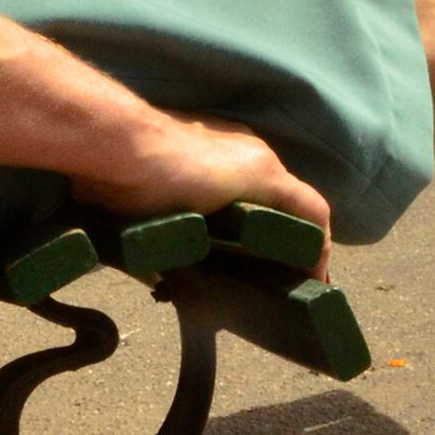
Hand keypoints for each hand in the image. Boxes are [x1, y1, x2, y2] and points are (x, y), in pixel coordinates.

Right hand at [72, 110, 334, 273]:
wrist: (120, 148)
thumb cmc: (120, 178)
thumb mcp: (145, 216)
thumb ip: (159, 242)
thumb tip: (160, 282)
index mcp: (213, 160)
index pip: (251, 199)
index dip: (259, 235)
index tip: (258, 270)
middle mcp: (243, 153)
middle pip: (279, 205)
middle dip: (280, 246)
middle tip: (277, 283)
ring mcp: (257, 161)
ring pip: (295, 209)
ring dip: (296, 246)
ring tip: (296, 285)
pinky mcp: (267, 174)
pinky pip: (311, 213)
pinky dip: (315, 245)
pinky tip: (313, 278)